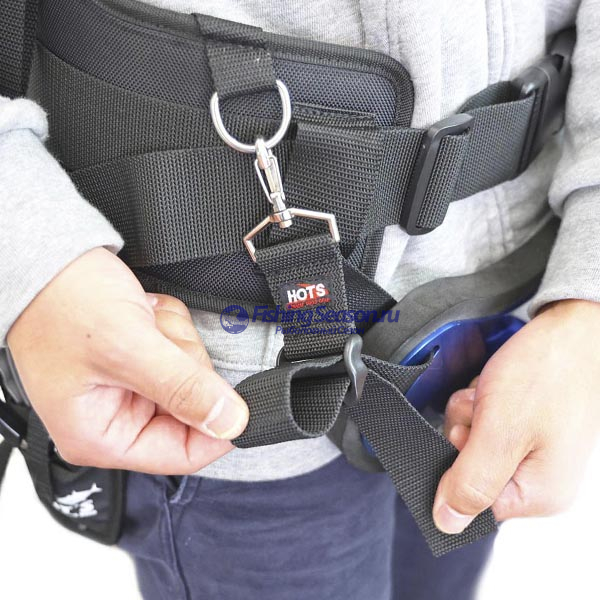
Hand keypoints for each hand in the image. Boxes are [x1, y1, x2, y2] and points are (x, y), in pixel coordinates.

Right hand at [7, 248, 248, 473]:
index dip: (218, 426)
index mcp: (102, 436)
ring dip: (176, 338)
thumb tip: (231, 423)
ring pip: (192, 373)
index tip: (240, 397)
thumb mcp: (128, 348)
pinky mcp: (141, 360)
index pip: (183, 454)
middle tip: (158, 338)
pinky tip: (143, 314)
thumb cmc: (63, 302)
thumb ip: (183, 389)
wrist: (50, 257)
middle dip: (185, 363)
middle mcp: (115, 418)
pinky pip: (181, 349)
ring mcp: (130, 387)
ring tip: (143, 322)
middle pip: (193, 407)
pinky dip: (170, 326)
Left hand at [433, 299, 599, 532]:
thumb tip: (446, 524)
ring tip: (492, 393)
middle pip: (467, 468)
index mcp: (538, 494)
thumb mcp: (500, 432)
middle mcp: (536, 479)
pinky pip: (481, 422)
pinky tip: (495, 387)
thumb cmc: (544, 375)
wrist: (568, 329)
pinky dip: (479, 401)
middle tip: (484, 407)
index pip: (471, 504)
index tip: (468, 436)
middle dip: (465, 431)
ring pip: (469, 440)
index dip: (455, 468)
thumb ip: (472, 481)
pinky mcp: (522, 426)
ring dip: (470, 412)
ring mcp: (530, 450)